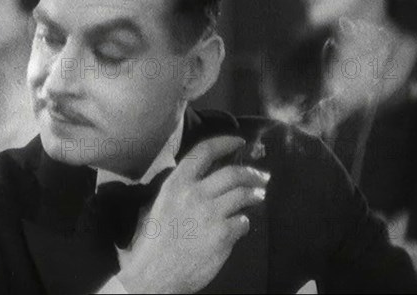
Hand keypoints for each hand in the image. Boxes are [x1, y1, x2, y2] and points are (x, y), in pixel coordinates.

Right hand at [118, 136, 269, 292]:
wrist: (154, 274)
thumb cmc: (156, 240)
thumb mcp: (162, 203)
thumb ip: (183, 188)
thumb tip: (207, 177)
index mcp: (176, 183)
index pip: (205, 151)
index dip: (225, 142)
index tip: (239, 142)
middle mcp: (194, 194)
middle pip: (232, 173)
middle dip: (252, 173)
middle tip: (262, 176)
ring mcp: (210, 214)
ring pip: (243, 195)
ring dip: (255, 194)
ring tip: (259, 196)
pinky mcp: (222, 235)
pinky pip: (243, 222)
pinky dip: (245, 222)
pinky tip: (241, 224)